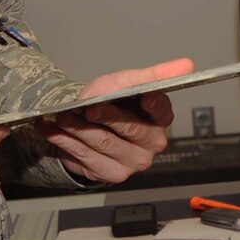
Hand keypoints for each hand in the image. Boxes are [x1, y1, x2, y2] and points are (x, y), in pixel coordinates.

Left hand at [42, 58, 193, 183]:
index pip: (162, 111)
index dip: (155, 104)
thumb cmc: (112, 101)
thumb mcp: (127, 82)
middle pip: (130, 129)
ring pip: (104, 142)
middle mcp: (153, 143)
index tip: (146, 95)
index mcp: (161, 119)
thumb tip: (188, 64)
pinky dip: (66, 141)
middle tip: (85, 108)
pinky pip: (87, 157)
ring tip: (60, 117)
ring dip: (78, 128)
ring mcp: (134, 162)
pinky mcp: (113, 174)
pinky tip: (51, 130)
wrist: (86, 123)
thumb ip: (154, 75)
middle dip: (105, 116)